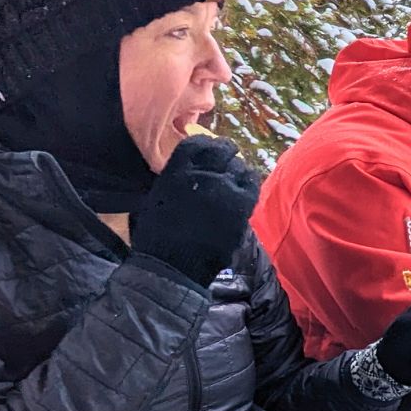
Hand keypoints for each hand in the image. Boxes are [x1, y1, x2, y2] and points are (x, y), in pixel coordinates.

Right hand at [130, 135, 259, 285]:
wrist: (172, 267)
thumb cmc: (158, 237)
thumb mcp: (159, 198)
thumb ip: (179, 178)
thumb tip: (197, 169)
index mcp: (176, 171)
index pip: (197, 143)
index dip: (207, 145)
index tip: (212, 150)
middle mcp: (201, 174)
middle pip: (221, 150)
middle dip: (225, 155)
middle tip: (227, 162)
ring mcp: (224, 189)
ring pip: (240, 167)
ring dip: (238, 171)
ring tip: (234, 180)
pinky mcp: (241, 206)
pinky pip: (251, 185)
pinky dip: (249, 184)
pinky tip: (244, 191)